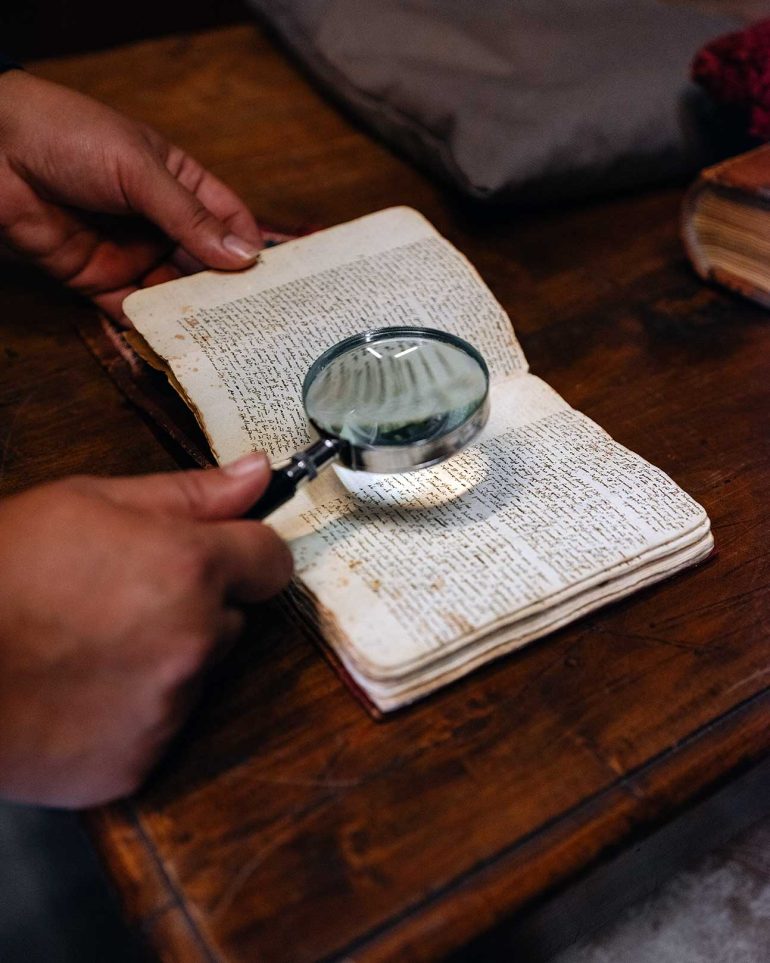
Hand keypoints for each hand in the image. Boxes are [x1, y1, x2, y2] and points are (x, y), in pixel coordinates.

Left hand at [0, 70, 262, 323]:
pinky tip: (181, 346)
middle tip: (261, 323)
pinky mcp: (99, 282)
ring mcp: (130, 254)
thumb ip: (190, 218)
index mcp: (178, 184)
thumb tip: (246, 256)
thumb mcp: (140, 170)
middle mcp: (159, 223)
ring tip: (229, 342)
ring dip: (197, 316)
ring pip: (174, 292)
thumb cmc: (71, 137)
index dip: (252, 248)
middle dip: (230, 291)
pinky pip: (134, 311)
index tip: (278, 281)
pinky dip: (155, 330)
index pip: (228, 220)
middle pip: (206, 264)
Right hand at [0, 453, 291, 807]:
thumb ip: (189, 493)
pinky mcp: (139, 762)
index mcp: (191, 570)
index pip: (272, 561)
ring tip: (92, 645)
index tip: (220, 554)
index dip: (246, 552)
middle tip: (125, 598)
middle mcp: (195, 642)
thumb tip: (256, 475)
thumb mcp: (89, 502)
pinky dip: (134, 711)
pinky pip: (161, 726)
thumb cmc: (2, 568)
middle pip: (233, 620)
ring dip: (166, 659)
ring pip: (197, 673)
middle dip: (198, 606)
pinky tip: (80, 691)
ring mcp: (169, 709)